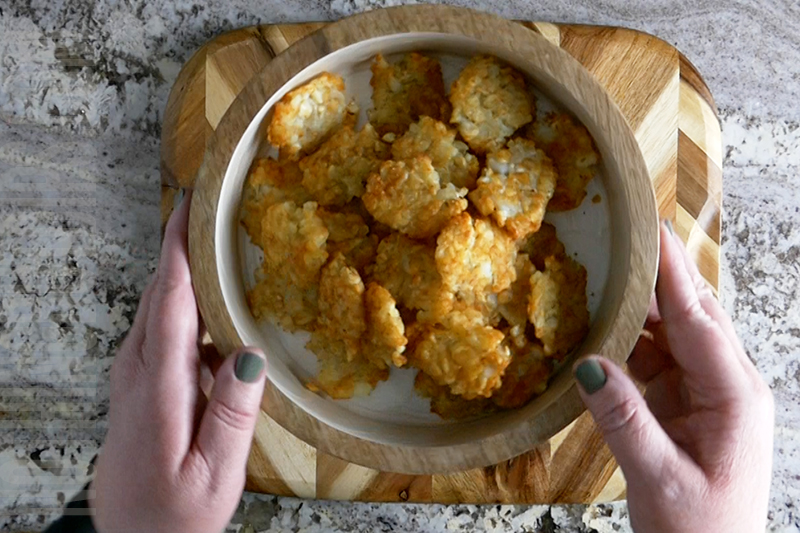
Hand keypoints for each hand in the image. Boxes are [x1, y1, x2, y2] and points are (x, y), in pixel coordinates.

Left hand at [90, 191, 267, 532]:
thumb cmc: (176, 513)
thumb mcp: (216, 473)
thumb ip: (232, 412)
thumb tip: (247, 353)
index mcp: (158, 388)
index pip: (169, 300)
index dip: (179, 249)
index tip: (190, 206)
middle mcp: (136, 373)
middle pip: (158, 293)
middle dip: (178, 246)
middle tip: (208, 208)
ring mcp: (130, 378)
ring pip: (155, 309)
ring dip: (180, 273)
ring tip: (214, 246)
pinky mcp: (135, 387)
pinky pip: (158, 330)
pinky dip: (180, 304)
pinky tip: (209, 310)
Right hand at [573, 221, 773, 531]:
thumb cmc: (699, 532)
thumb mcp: (658, 478)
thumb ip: (623, 419)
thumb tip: (590, 363)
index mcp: (733, 396)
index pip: (697, 320)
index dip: (670, 274)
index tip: (652, 231)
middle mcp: (727, 385)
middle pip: (691, 316)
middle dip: (656, 279)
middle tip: (622, 241)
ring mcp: (708, 394)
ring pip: (673, 334)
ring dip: (640, 309)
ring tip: (605, 277)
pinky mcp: (688, 405)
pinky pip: (659, 359)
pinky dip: (631, 342)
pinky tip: (606, 328)